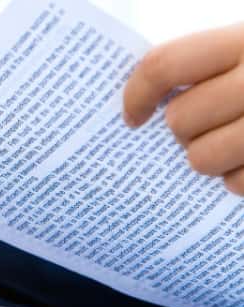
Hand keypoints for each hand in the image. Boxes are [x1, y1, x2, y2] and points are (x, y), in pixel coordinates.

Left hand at [124, 23, 243, 193]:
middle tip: (206, 125)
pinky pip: (237, 183)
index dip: (137, 93)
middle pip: (180, 119)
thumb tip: (149, 100)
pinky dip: (240, 179)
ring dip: (210, 157)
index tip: (133, 116)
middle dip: (185, 129)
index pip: (166, 65)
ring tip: (234, 144)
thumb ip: (213, 63)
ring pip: (201, 159)